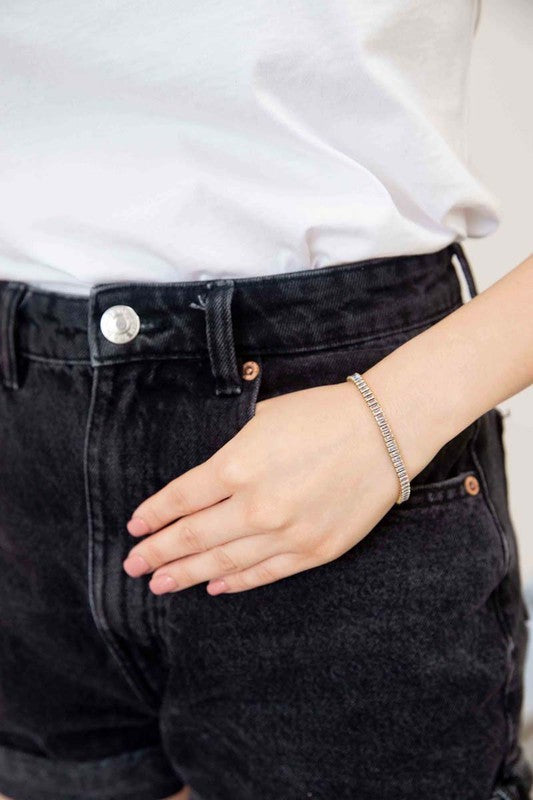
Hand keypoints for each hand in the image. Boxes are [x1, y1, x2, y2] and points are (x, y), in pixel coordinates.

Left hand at [122, 379, 410, 594]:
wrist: (385, 431)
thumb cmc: (323, 415)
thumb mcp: (263, 419)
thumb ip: (229, 453)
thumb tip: (203, 483)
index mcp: (238, 465)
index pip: (180, 498)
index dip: (153, 516)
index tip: (135, 528)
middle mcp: (256, 505)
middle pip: (193, 537)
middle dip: (157, 553)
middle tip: (134, 566)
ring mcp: (287, 533)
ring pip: (224, 562)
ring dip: (188, 574)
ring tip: (161, 583)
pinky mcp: (314, 550)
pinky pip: (265, 573)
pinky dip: (236, 582)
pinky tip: (214, 586)